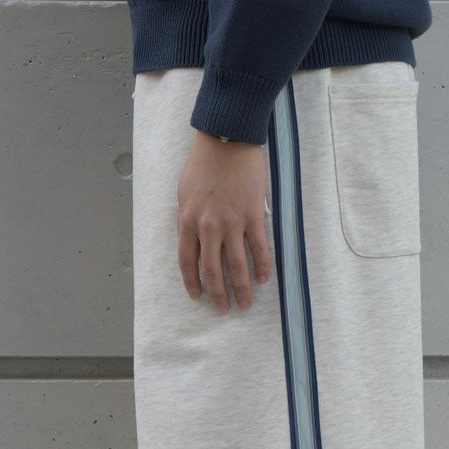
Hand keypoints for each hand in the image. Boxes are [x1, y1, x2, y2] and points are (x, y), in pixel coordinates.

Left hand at [176, 131, 271, 312]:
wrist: (227, 138)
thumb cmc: (203, 162)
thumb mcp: (184, 192)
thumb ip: (188, 219)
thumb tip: (193, 241)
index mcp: (187, 221)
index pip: (188, 262)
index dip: (192, 283)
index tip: (198, 297)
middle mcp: (208, 227)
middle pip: (212, 270)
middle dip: (218, 294)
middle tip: (223, 309)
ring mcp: (231, 223)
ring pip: (236, 265)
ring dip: (242, 288)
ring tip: (245, 304)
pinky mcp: (253, 215)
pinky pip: (258, 248)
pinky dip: (262, 266)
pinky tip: (264, 279)